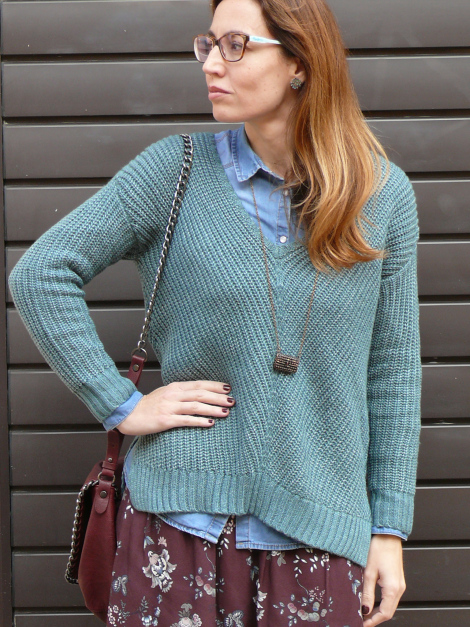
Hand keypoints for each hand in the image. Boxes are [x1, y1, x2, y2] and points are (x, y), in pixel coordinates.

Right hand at [116, 380, 234, 435]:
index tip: (228, 388)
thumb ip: (181, 393)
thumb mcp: (166, 393)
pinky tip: (210, 423)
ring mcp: (170, 407)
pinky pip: (186, 420)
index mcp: (175, 387)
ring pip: (196, 406)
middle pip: (201, 394)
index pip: (199, 384)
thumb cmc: (148, 405)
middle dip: (218, 397)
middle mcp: (173, 395)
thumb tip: (201, 394)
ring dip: (213, 409)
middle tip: (232, 400)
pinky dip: (200, 421)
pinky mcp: (165, 420)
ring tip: (226, 412)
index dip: (215, 386)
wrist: (128, 414)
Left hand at [362, 535, 405, 625]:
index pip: (384, 613)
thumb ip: (367, 593)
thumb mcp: (369, 571)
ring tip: (365, 612)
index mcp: (393, 588)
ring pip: (390, 605)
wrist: (388, 533)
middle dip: (375, 618)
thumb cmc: (378, 548)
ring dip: (379, 611)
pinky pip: (391, 597)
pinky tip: (373, 602)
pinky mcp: (397, 579)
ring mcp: (400, 584)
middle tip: (362, 620)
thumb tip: (364, 609)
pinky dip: (382, 603)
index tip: (362, 624)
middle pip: (389, 611)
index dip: (373, 621)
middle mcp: (399, 588)